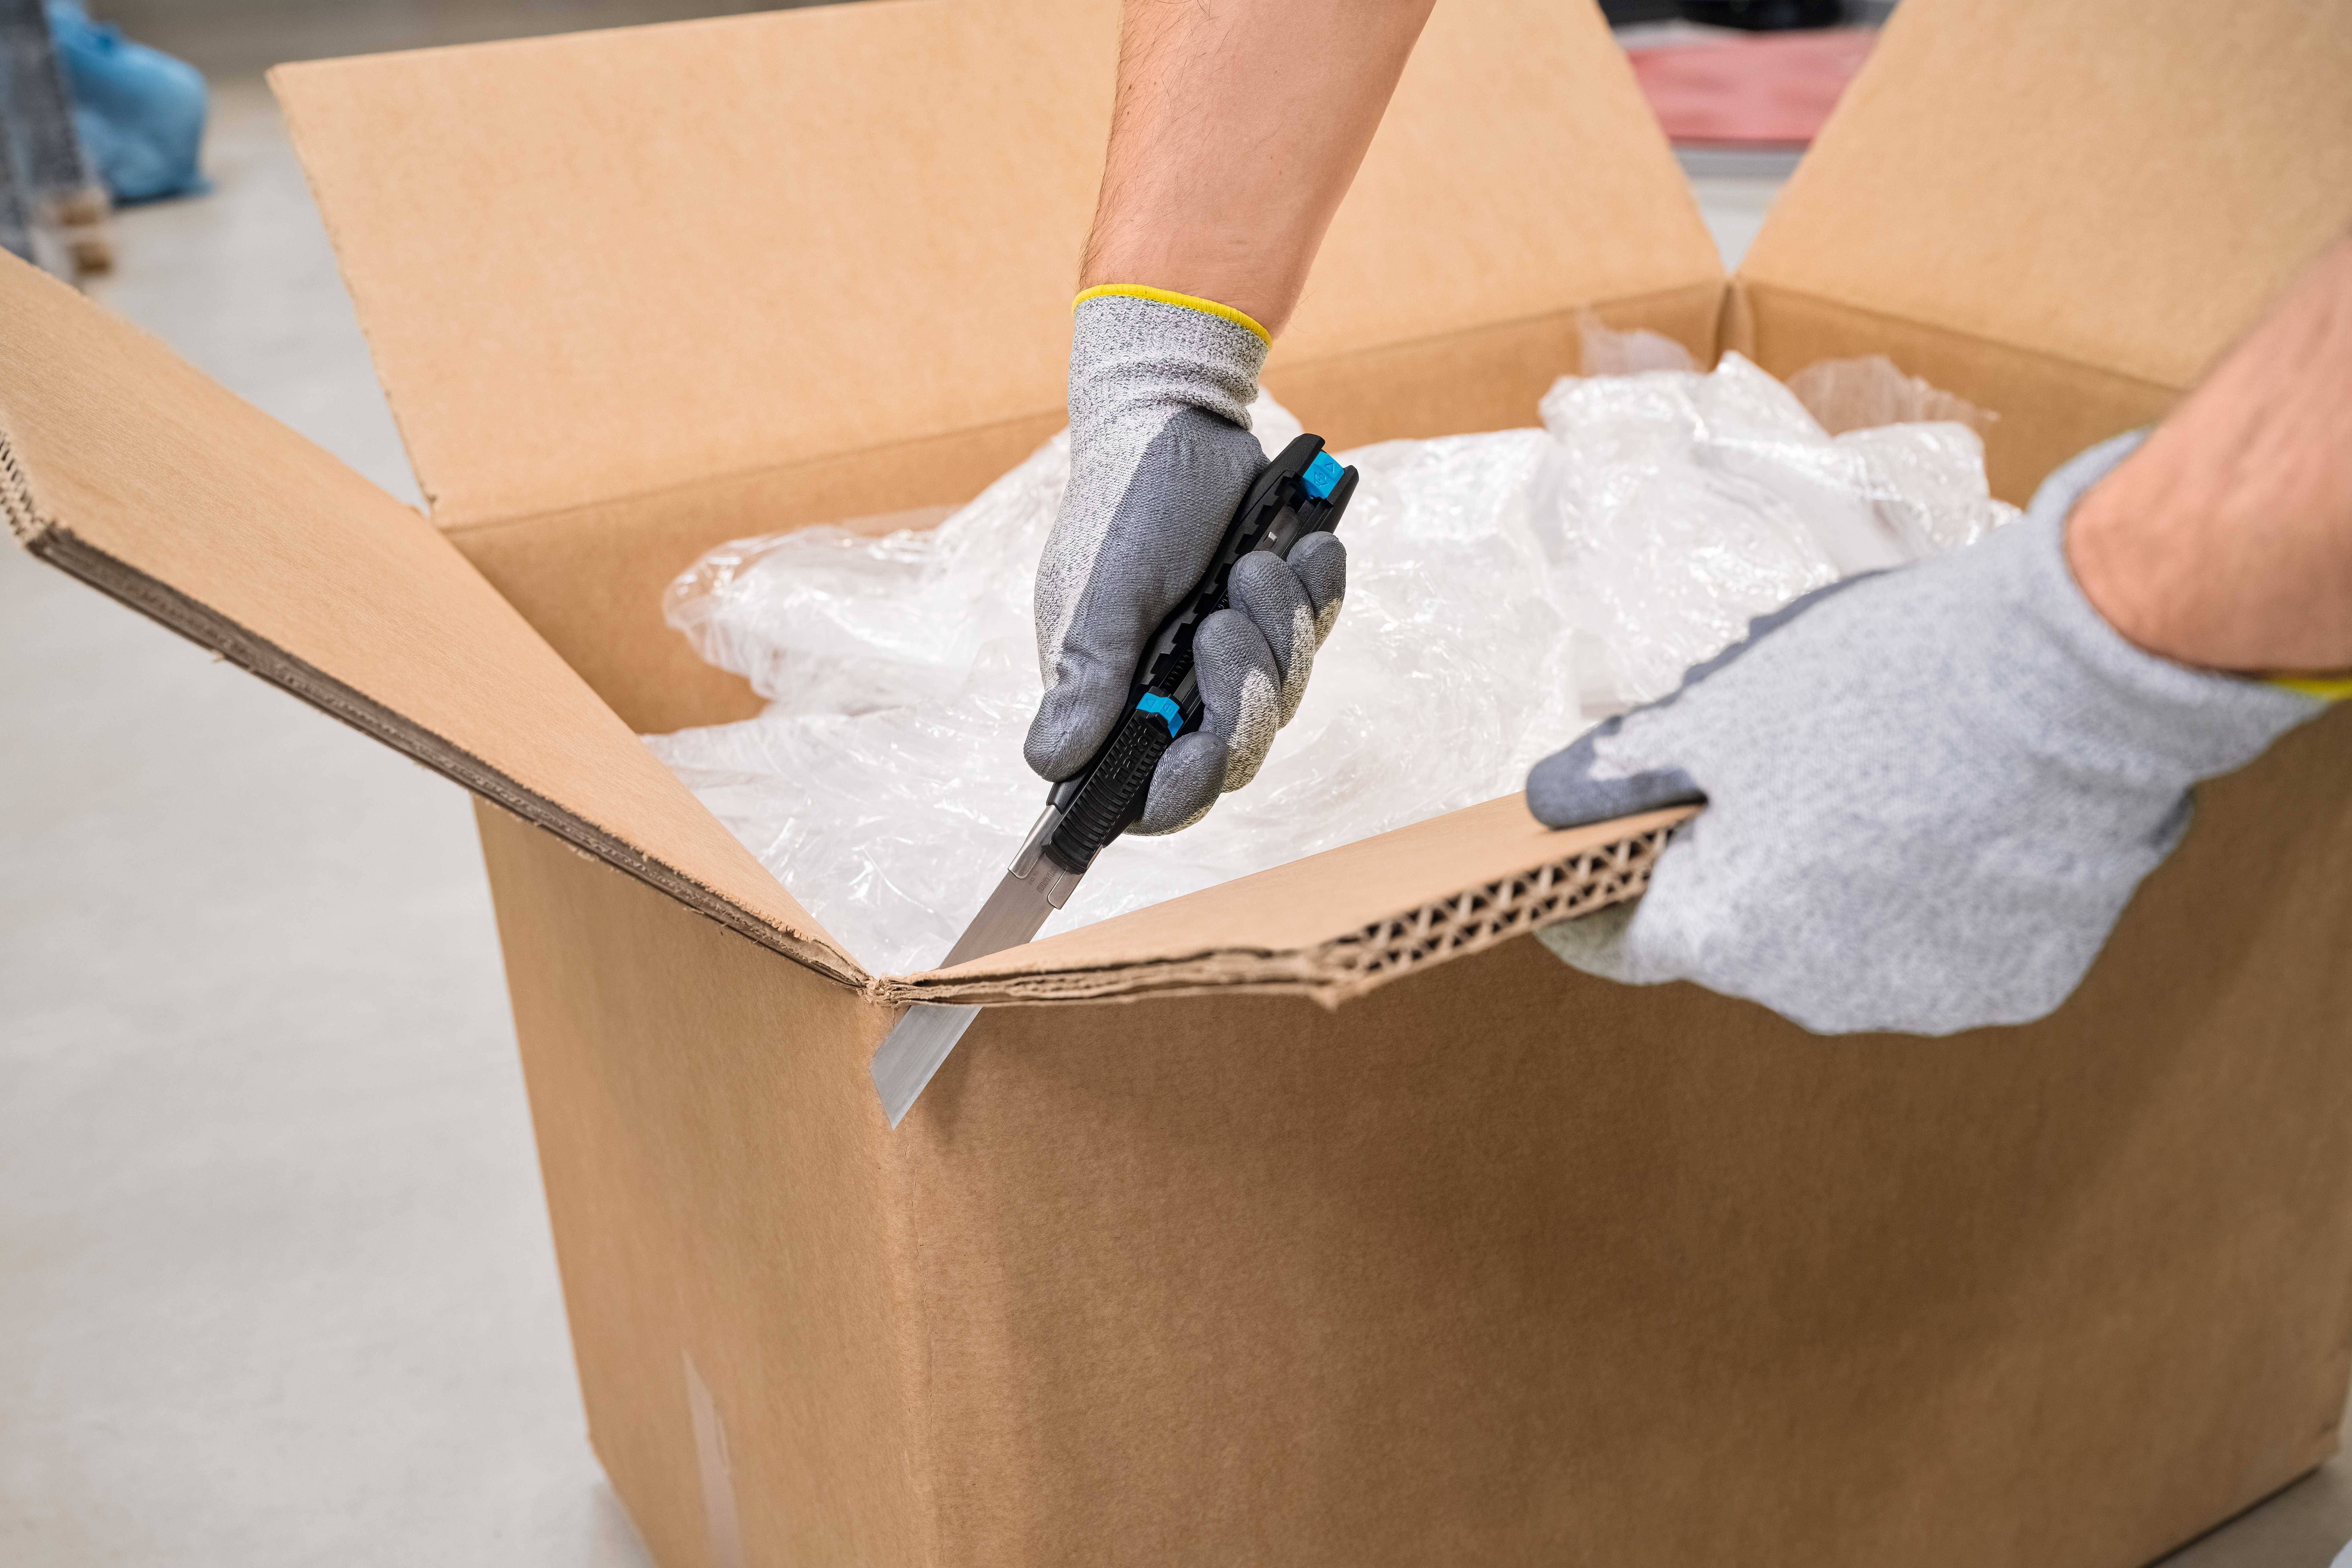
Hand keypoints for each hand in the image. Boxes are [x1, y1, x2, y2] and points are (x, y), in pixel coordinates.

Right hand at [1026, 289, 1345, 833]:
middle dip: (1241, 695)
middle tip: (1225, 623)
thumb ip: (1086, 674)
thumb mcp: (1106, 586)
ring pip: (1281, 700)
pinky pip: (1314, 641)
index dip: (1175, 791)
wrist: (1180, 419)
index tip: (1195, 755)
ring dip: (1278, 634)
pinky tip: (1306, 552)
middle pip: (1229, 755)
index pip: (1147, 791)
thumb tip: (1052, 763)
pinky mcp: (1274, 623)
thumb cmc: (1127, 500)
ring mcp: (1226, 660)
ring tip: (1256, 566)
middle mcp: (1170, 692)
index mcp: (1113, 697)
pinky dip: (1316, 598)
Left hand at [1523, 433, 2322, 1034]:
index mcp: (1732, 935)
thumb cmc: (1878, 687)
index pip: (1626, 944)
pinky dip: (1938, 892)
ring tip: (1881, 783)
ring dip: (1844, 881)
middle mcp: (1822, 993)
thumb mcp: (1719, 711)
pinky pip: (1948, 940)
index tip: (1583, 878)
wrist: (2071, 680)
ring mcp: (1929, 998)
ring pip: (1851, 939)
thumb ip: (1626, 771)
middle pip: (1746, 933)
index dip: (1595, 906)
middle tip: (1763, 782)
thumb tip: (1554, 799)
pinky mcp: (2019, 981)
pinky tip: (1964, 817)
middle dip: (1738, 868)